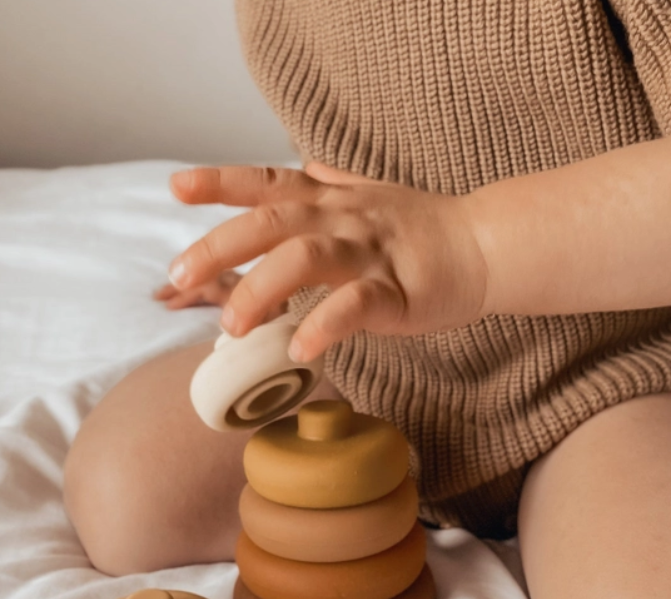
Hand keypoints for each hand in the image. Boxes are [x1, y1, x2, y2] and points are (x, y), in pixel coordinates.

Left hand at [167, 163, 488, 361]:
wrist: (486, 245)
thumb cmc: (426, 228)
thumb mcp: (373, 195)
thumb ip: (334, 182)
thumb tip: (303, 166)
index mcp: (332, 200)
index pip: (269, 182)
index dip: (221, 182)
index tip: (177, 188)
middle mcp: (345, 218)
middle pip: (272, 221)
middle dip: (220, 246)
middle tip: (179, 276)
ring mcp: (371, 253)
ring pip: (306, 257)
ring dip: (261, 289)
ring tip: (232, 324)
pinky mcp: (398, 290)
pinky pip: (355, 306)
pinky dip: (324, 327)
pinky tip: (300, 351)